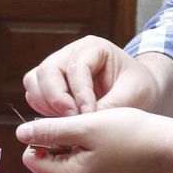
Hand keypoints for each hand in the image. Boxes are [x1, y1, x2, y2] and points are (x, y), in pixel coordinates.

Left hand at [16, 108, 172, 172]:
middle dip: (61, 142)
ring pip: (65, 163)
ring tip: (101, 136)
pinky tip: (110, 145)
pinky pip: (82, 169)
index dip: (45, 135)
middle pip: (48, 161)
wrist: (168, 150)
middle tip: (89, 129)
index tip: (71, 124)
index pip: (32, 156)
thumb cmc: (128, 133)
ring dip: (76, 146)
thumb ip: (50, 130)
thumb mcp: (86, 126)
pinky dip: (89, 154)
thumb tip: (19, 134)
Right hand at [21, 36, 160, 116]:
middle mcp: (70, 54)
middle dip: (57, 100)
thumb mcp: (134, 95)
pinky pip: (34, 95)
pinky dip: (42, 110)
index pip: (77, 68)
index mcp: (93, 48)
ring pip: (34, 82)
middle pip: (47, 71)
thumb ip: (110, 106)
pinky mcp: (49, 85)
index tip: (89, 115)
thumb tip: (84, 123)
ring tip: (69, 121)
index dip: (80, 93)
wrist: (138, 91)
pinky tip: (63, 121)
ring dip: (46, 105)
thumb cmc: (138, 88)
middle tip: (73, 121)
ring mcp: (56, 68)